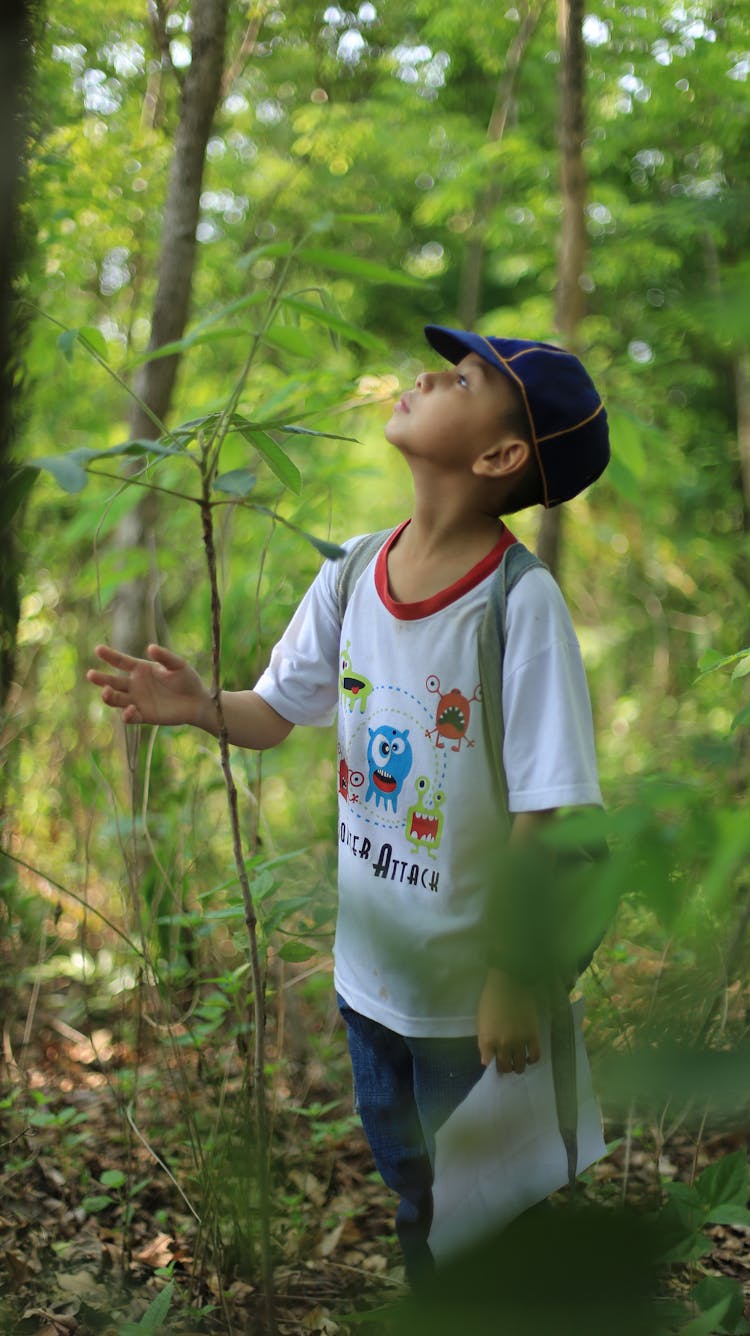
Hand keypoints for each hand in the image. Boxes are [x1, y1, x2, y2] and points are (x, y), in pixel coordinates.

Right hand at [87, 643, 212, 728]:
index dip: (109, 655)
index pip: (121, 661)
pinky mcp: (143, 715)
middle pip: (112, 681)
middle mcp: (135, 685)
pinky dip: (127, 714)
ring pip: (116, 699)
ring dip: (109, 697)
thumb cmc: (187, 680)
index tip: (98, 649)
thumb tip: (150, 647)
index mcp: (140, 669)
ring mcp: (137, 701)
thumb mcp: (178, 665)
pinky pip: (129, 716)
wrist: (198, 702)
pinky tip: (130, 709)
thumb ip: (165, 656)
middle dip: (101, 679)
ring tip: (106, 692)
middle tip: (91, 674)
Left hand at [477, 968, 540, 1073]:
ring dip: (518, 1067)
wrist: (509, 984)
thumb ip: (484, 1042)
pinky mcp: (533, 1035)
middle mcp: (503, 1044)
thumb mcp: (481, 1021)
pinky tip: (529, 1058)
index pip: (489, 1063)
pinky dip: (532, 1060)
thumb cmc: (491, 999)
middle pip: (505, 1067)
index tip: (494, 1062)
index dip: (491, 1064)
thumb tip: (487, 1059)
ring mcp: (519, 1041)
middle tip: (507, 1064)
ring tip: (518, 1063)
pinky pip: (535, 1056)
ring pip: (520, 1065)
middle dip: (505, 1068)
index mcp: (487, 1040)